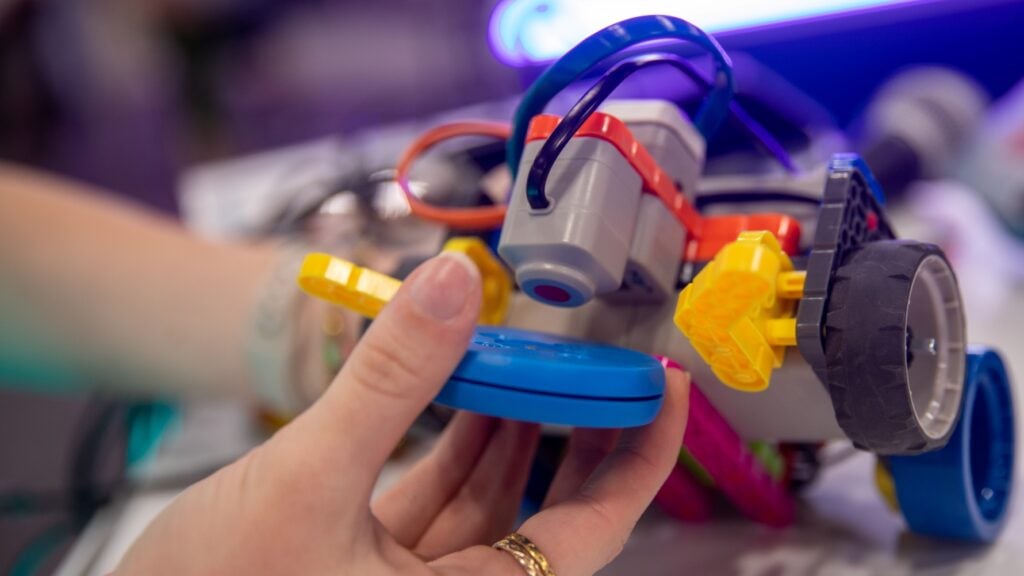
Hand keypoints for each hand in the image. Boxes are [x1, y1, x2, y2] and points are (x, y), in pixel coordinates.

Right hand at [116, 253, 689, 575]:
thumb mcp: (304, 483)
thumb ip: (384, 384)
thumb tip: (449, 287)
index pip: (590, 531)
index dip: (637, 456)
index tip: (664, 392)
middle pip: (550, 510)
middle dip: (579, 431)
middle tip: (608, 364)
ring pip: (490, 497)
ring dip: (512, 425)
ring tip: (537, 357)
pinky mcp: (371, 559)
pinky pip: (439, 494)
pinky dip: (455, 439)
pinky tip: (467, 388)